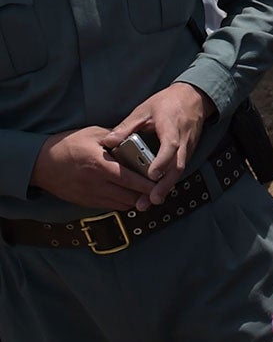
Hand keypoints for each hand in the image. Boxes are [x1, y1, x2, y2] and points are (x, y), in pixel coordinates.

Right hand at [28, 127, 155, 211]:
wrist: (40, 164)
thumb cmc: (68, 145)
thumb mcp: (93, 135)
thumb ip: (116, 138)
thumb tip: (137, 139)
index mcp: (99, 165)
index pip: (129, 178)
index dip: (147, 183)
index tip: (161, 182)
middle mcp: (95, 184)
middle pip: (129, 196)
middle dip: (146, 194)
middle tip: (160, 188)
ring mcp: (90, 195)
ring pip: (121, 204)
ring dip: (136, 200)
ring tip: (147, 192)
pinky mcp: (86, 202)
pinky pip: (110, 206)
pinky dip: (123, 202)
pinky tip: (130, 194)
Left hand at [110, 83, 209, 207]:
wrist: (194, 98)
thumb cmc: (168, 103)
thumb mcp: (144, 110)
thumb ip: (126, 127)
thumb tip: (108, 142)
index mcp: (172, 127)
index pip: (171, 146)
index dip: (162, 162)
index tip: (152, 175)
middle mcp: (183, 141)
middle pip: (178, 166)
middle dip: (165, 185)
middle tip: (151, 199)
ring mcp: (188, 148)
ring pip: (179, 171)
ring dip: (166, 187)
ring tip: (151, 201)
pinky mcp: (187, 153)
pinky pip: (179, 169)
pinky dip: (169, 181)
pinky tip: (157, 192)